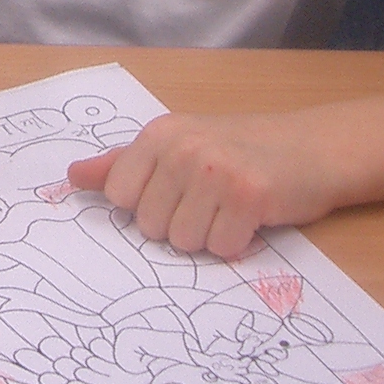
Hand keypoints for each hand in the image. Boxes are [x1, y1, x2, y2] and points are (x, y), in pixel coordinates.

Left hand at [67, 111, 343, 258]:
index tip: (174, 193)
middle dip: (179, 224)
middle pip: (149, 225)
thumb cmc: (240, 149)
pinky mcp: (249, 197)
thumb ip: (123, 163)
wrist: (313, 148)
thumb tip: (71, 177)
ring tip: (229, 208)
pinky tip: (250, 219)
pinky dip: (236, 243)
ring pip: (183, 241)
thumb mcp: (177, 145)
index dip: (145, 206)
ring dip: (208, 236)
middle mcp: (182, 148)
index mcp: (158, 134)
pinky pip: (221, 248)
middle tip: (209, 201)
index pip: (117, 196)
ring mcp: (215, 171)